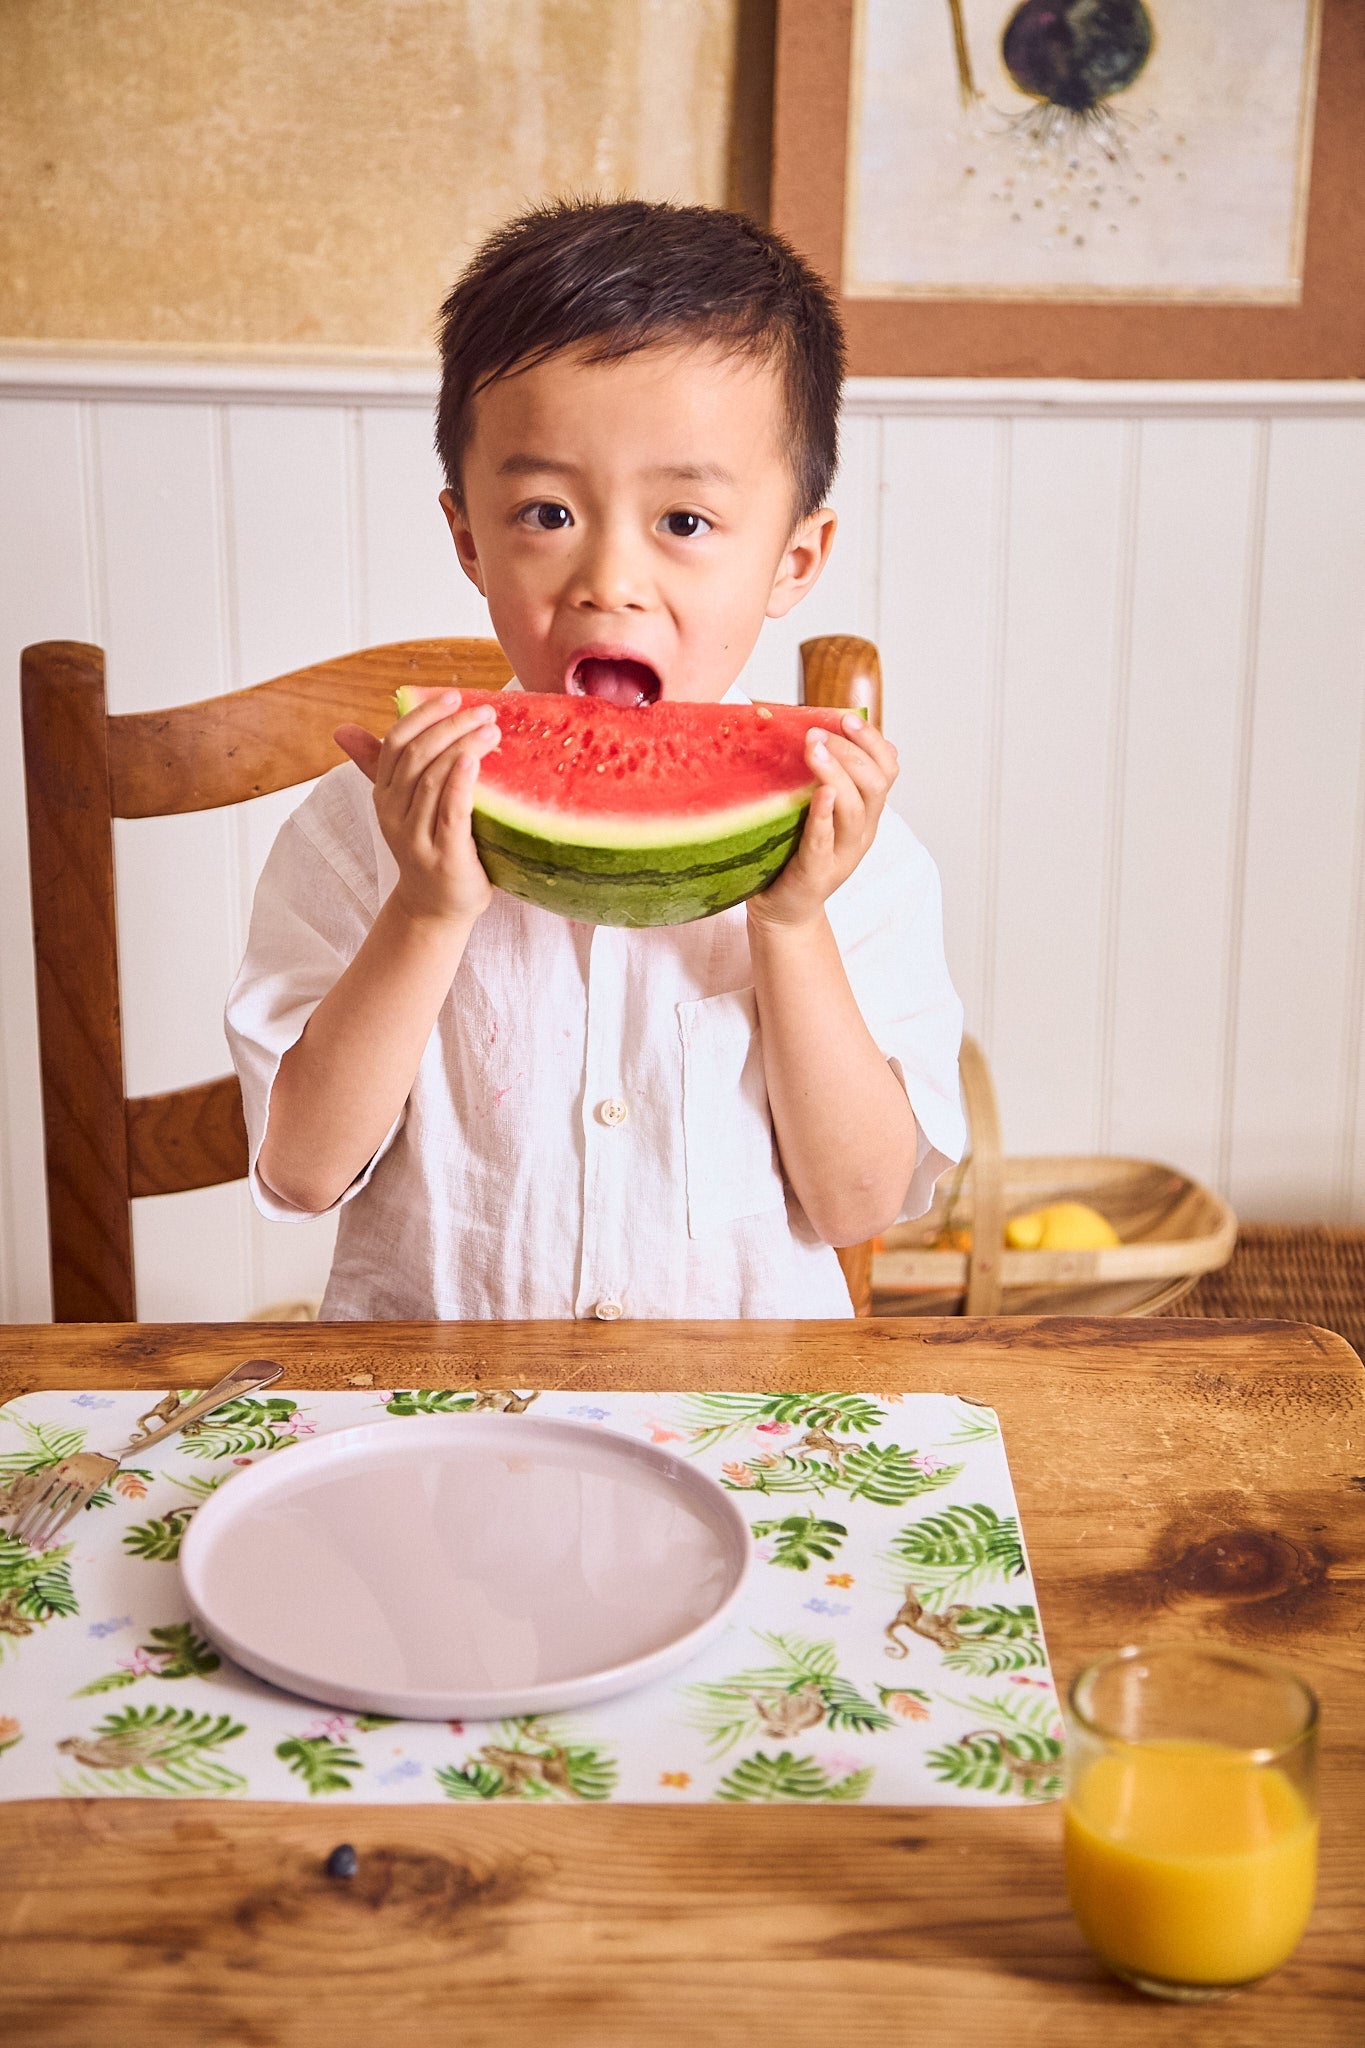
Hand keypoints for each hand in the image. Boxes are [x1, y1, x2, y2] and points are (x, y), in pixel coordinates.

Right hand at [333, 689, 500, 926]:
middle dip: (449, 726)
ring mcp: (415, 837)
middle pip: (415, 757)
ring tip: (491, 729)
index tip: (451, 695)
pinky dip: (459, 783)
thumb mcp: (403, 806)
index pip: (394, 744)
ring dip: (461, 747)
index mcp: (384, 795)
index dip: (421, 715)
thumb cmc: (429, 848)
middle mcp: (393, 814)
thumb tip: (341, 729)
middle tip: (484, 711)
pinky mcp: (443, 857)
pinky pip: (449, 812)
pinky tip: (474, 761)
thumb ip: (381, 766)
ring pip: (431, 779)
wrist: (436, 909)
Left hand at [748, 714, 898, 930]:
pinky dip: (824, 815)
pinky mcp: (817, 872)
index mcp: (867, 813)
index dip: (873, 741)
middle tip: (818, 733)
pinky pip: (825, 839)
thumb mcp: (817, 809)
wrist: (785, 910)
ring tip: (814, 749)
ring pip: (855, 810)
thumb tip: (816, 728)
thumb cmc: (795, 851)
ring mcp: (843, 854)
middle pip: (875, 785)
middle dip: (851, 752)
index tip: (847, 719)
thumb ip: (824, 777)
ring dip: (837, 773)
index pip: (887, 770)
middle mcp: (862, 832)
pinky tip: (819, 793)